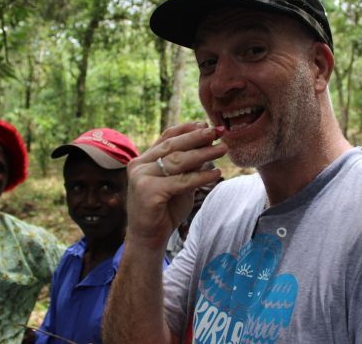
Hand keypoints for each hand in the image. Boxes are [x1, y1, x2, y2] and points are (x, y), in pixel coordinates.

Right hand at [125, 122, 226, 249]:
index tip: (206, 123)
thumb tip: (208, 144)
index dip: (187, 129)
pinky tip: (216, 173)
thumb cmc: (164, 210)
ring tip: (222, 149)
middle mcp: (139, 165)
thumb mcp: (178, 182)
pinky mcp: (149, 192)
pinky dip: (201, 176)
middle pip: (172, 145)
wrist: (148, 238)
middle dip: (197, 137)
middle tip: (217, 131)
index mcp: (144, 159)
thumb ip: (187, 166)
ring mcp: (141, 178)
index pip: (166, 137)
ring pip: (177, 161)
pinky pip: (181, 181)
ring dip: (203, 153)